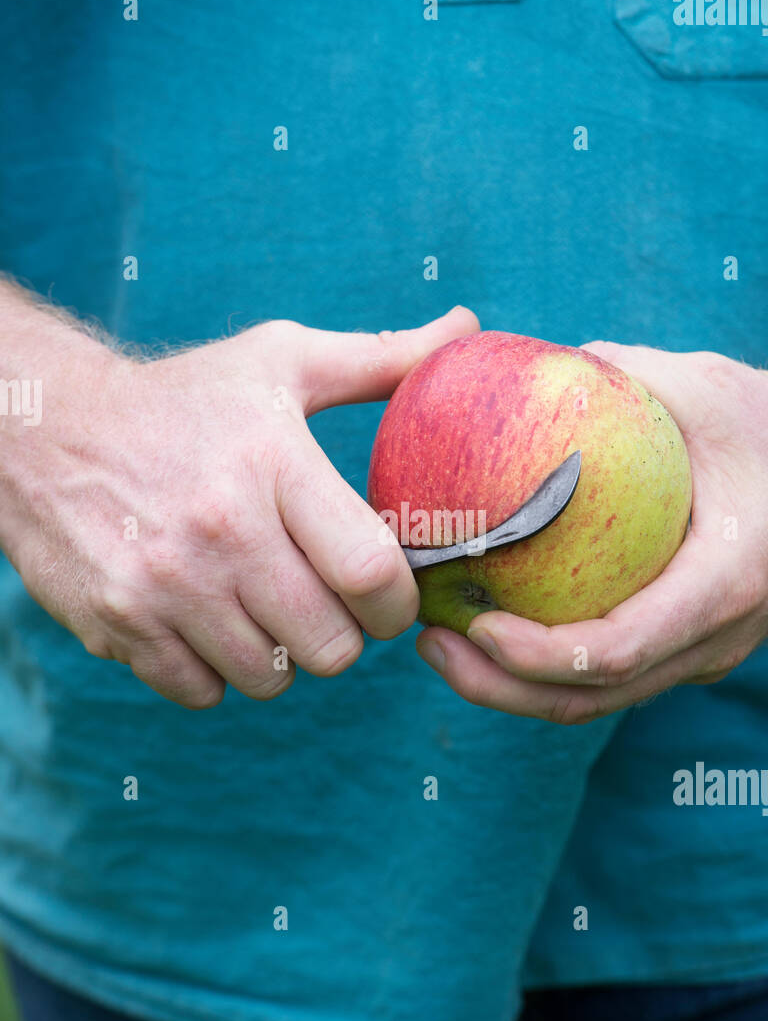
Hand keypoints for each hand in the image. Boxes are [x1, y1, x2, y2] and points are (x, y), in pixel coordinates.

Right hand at [0, 287, 477, 706]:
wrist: (44, 426)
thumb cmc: (184, 396)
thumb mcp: (281, 362)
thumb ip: (382, 359)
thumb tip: (468, 328)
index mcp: (272, 463)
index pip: (371, 572)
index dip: (398, 602)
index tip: (390, 595)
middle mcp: (219, 530)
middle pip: (330, 646)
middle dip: (344, 635)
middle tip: (327, 604)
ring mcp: (164, 584)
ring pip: (270, 678)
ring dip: (281, 655)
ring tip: (265, 608)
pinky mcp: (119, 624)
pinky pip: (203, 692)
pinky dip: (216, 673)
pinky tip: (210, 623)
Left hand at [417, 342, 767, 722]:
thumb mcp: (709, 389)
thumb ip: (621, 375)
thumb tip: (522, 359)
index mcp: (719, 586)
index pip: (612, 652)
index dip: (532, 655)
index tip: (470, 624)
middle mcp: (711, 640)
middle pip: (589, 699)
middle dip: (497, 688)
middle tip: (426, 643)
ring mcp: (702, 654)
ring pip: (596, 700)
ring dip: (513, 687)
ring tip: (441, 642)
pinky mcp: (689, 648)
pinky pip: (609, 675)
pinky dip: (545, 664)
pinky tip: (494, 622)